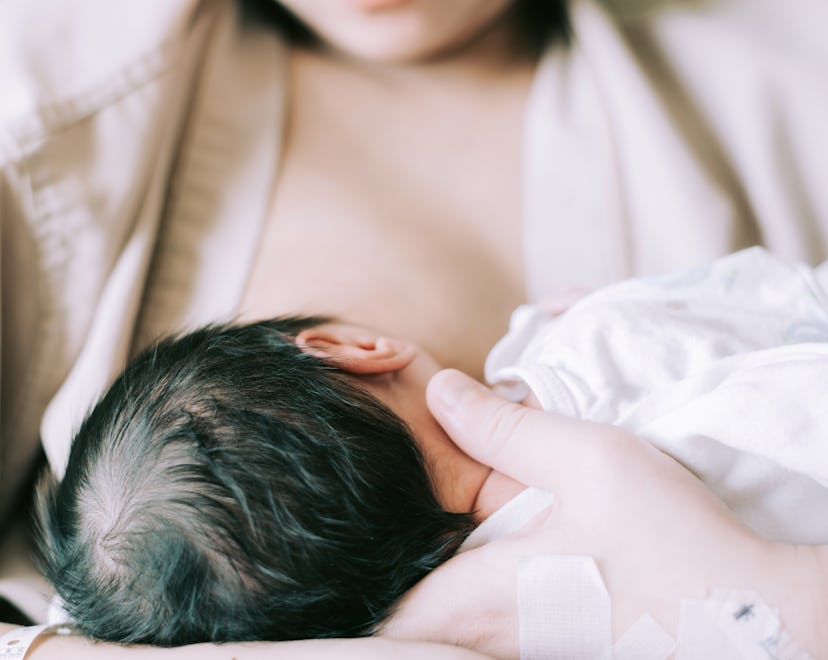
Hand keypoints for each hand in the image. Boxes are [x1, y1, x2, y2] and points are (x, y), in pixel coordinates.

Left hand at [384, 370, 825, 657]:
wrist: (747, 614)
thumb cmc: (670, 544)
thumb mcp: (586, 460)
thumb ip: (503, 428)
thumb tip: (441, 394)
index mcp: (479, 595)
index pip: (381, 615)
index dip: (355, 580)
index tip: (345, 533)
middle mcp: (487, 632)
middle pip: (403, 613)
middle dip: (386, 565)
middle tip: (375, 515)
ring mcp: (517, 645)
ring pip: (441, 616)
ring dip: (425, 573)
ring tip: (426, 520)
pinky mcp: (545, 642)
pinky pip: (478, 617)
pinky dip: (463, 583)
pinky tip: (488, 541)